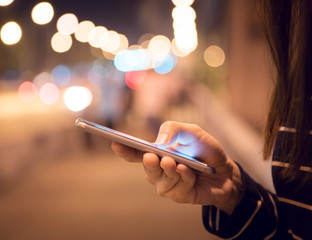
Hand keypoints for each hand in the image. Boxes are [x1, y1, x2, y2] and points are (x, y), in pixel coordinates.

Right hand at [111, 121, 241, 214]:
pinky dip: (184, 178)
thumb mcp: (192, 131)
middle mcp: (159, 169)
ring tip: (175, 163)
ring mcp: (168, 183)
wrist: (225, 171)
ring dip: (168, 171)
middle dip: (149, 163)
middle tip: (152, 156)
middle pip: (146, 168)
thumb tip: (157, 143)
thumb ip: (174, 130)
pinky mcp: (178, 195)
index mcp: (158, 152)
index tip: (116, 144)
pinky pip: (176, 188)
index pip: (137, 153)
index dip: (125, 150)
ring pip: (160, 180)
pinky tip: (190, 172)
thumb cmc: (205, 149)